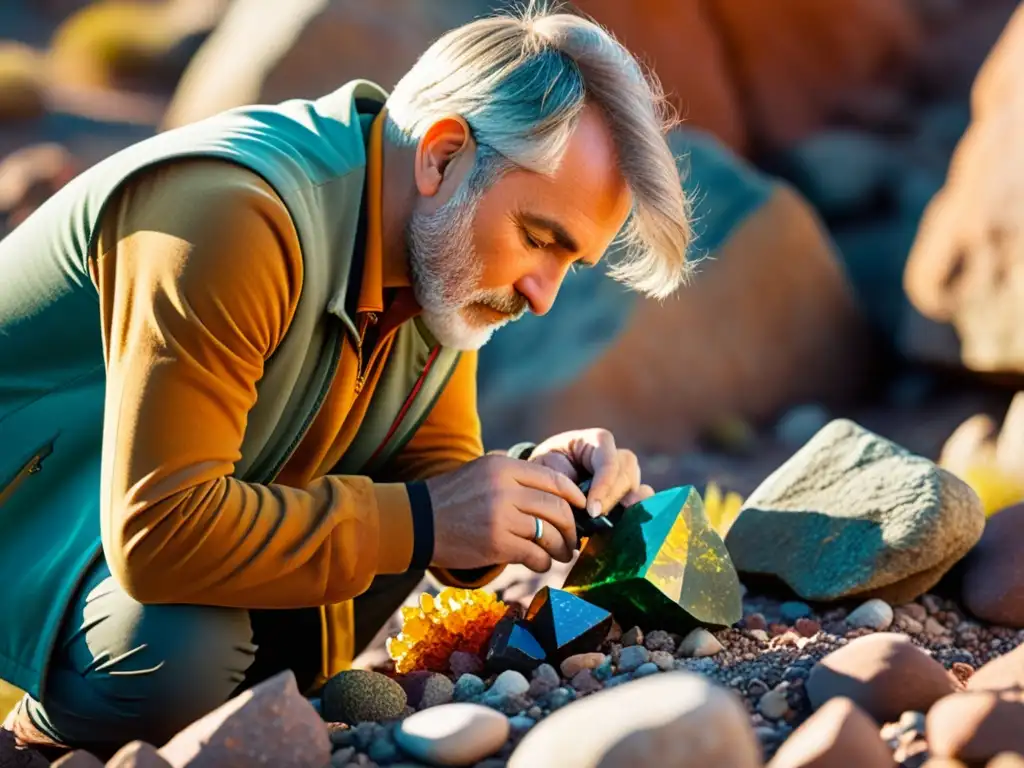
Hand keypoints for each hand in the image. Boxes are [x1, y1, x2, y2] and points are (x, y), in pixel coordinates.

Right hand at [424, 454, 586, 573]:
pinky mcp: (497, 544)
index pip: (554, 479)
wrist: (418, 521)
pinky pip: (534, 555)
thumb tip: (556, 493)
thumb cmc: (452, 499)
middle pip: (557, 508)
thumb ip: (516, 478)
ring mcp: (501, 516)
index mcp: (504, 467)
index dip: (575, 496)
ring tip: (561, 554)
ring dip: (561, 548)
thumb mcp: (482, 472)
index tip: (583, 509)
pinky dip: (543, 562)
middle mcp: (506, 488)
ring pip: (549, 534)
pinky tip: (540, 564)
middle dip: (572, 527)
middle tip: (573, 539)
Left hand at [528, 428, 654, 518]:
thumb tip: (581, 503)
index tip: (592, 511)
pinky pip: (641, 503)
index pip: (609, 462)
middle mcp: (617, 455)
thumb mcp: (547, 468)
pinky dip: (634, 515)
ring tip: (613, 523)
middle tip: (596, 517)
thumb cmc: (545, 468)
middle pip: (627, 475)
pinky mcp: (629, 493)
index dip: (604, 487)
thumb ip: (562, 481)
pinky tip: (624, 529)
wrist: (544, 477)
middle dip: (612, 499)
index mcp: (597, 441)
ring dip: (626, 508)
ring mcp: (626, 474)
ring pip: (639, 489)